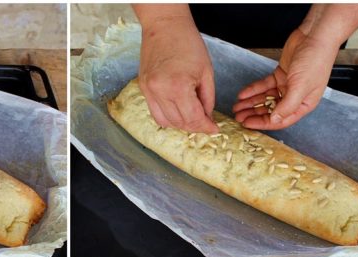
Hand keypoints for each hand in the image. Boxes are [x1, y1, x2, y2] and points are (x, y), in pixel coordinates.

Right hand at [134, 4, 217, 133]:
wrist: (164, 26)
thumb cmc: (188, 43)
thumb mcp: (206, 72)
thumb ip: (207, 99)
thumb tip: (206, 118)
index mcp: (178, 86)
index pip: (193, 118)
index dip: (206, 127)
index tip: (214, 129)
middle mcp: (159, 91)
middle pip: (179, 122)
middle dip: (195, 127)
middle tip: (206, 124)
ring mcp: (148, 91)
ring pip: (165, 121)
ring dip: (180, 124)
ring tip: (192, 118)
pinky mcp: (143, 88)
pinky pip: (154, 112)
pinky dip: (167, 117)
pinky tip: (178, 112)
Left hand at [232, 4, 357, 129]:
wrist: (315, 37)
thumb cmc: (315, 60)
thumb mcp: (300, 86)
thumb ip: (287, 105)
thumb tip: (275, 120)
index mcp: (304, 104)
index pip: (281, 119)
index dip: (263, 123)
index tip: (247, 124)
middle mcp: (296, 96)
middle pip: (271, 110)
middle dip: (254, 114)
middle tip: (238, 117)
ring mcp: (287, 85)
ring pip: (266, 98)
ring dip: (251, 103)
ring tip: (237, 107)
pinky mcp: (281, 74)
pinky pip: (264, 85)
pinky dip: (253, 89)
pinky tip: (243, 94)